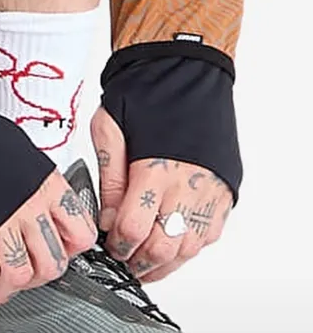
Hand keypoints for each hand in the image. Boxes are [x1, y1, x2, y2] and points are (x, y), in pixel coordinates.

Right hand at [0, 169, 96, 305]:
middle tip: (27, 278)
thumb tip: (41, 203)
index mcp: (47, 185)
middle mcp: (29, 206)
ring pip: (20, 275)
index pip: (81, 234)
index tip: (61, 252)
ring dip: (8, 289)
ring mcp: (0, 222)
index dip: (72, 250)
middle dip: (39, 278)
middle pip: (52, 263)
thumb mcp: (19, 152)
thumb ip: (35, 182)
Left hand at [91, 105, 233, 282]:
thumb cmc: (147, 92)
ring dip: (163, 262)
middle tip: (122, 257)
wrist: (187, 70)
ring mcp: (210, 193)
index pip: (133, 229)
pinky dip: (187, 249)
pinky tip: (169, 244)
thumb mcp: (109, 126)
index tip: (108, 241)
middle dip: (137, 261)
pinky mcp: (224, 195)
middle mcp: (188, 185)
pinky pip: (207, 237)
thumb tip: (108, 217)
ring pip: (187, 250)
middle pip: (162, 248)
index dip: (116, 243)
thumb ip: (109, 176)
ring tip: (142, 259)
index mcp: (155, 168)